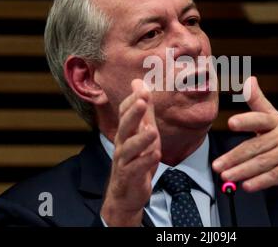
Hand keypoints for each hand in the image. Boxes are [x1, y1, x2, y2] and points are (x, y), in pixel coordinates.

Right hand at [101, 79, 160, 225]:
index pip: (125, 113)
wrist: (127, 193)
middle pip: (125, 127)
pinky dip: (145, 161)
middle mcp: (122, 144)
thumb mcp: (143, 132)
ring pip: (129, 148)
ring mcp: (124, 161)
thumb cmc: (136, 159)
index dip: (132, 100)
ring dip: (141, 138)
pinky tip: (155, 154)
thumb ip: (144, 111)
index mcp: (125, 132)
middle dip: (133, 113)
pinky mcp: (129, 177)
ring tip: (153, 131)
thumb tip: (139, 83)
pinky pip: (136, 168)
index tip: (141, 87)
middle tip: (142, 100)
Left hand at [212, 76, 277, 210]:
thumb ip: (259, 102)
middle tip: (217, 165)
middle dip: (234, 157)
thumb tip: (249, 80)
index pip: (260, 119)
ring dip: (242, 171)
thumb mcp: (277, 117)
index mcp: (276, 122)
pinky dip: (260, 182)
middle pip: (255, 147)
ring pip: (262, 163)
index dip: (246, 121)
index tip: (232, 122)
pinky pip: (274, 177)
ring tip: (226, 176)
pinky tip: (247, 185)